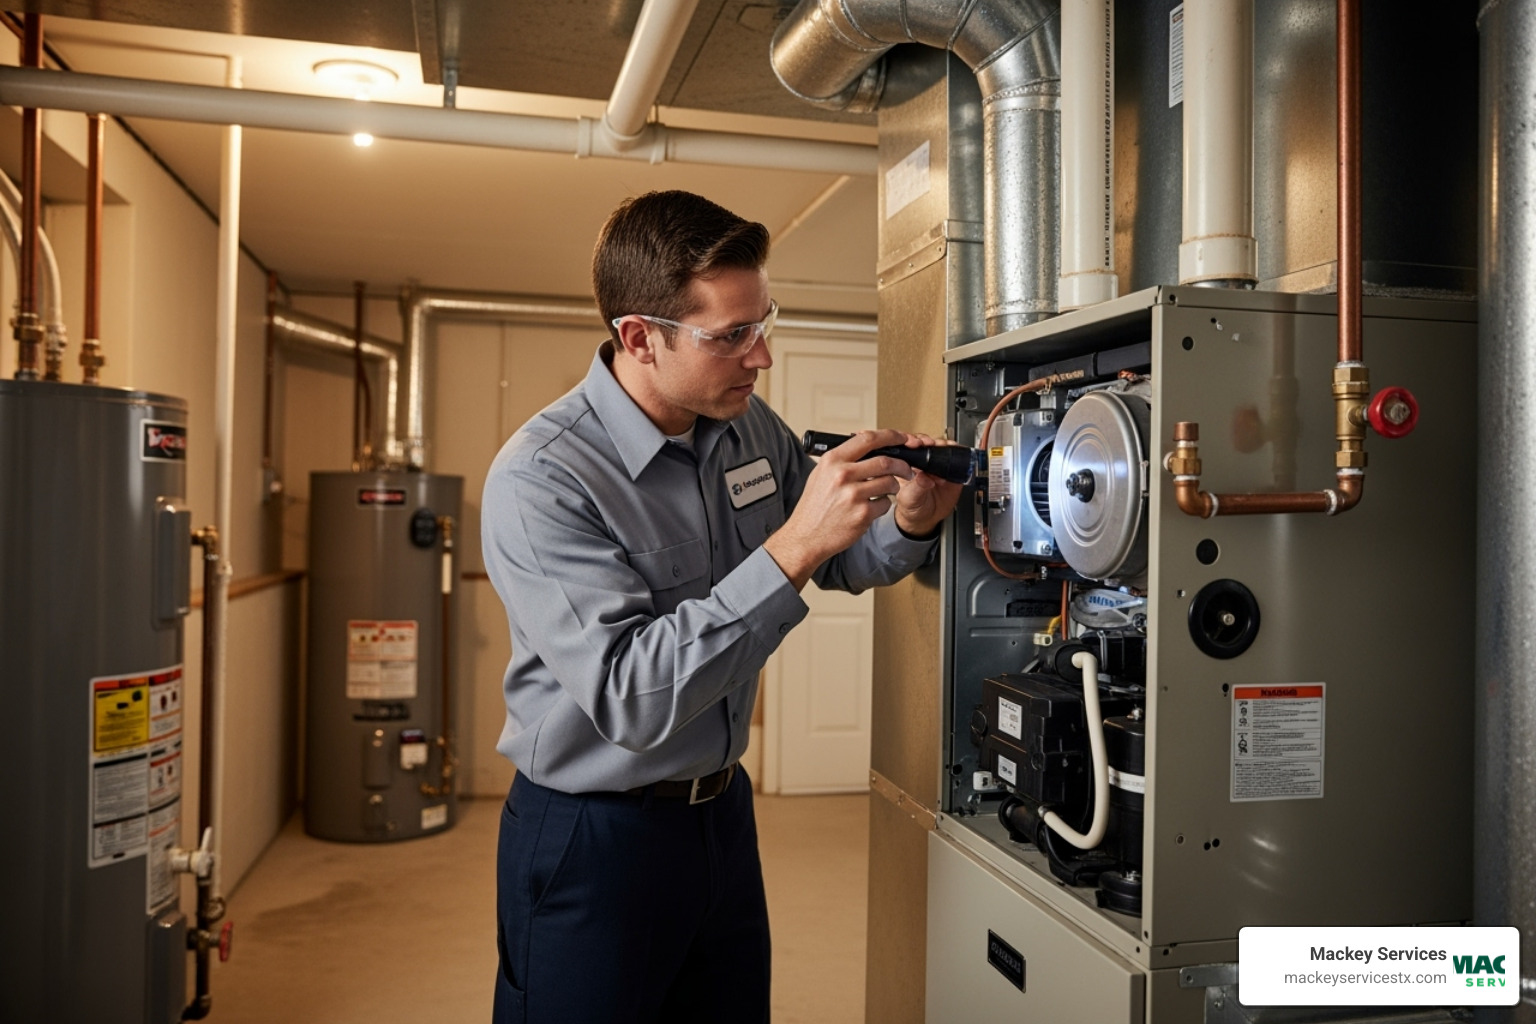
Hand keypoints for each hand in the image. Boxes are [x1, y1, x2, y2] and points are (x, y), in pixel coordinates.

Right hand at [765, 429, 916, 589]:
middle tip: (906, 469)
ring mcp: (853, 495)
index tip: (902, 438)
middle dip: (901, 465)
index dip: (891, 436)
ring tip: (888, 489)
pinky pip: (886, 503)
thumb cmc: (813, 507)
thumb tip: (868, 446)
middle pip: (886, 461)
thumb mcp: (821, 474)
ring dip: (894, 485)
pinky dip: (884, 504)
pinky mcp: (862, 514)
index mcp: (832, 460)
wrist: (805, 537)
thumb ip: (842, 460)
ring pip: (890, 482)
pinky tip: (873, 507)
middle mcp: (842, 475)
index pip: (868, 439)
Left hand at [891, 433, 963, 536]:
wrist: (925, 519)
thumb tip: (924, 478)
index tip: (917, 444)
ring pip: (940, 447)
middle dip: (930, 441)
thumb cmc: (911, 507)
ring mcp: (936, 464)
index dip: (912, 441)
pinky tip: (957, 458)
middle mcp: (920, 461)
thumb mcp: (910, 499)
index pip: (907, 445)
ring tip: (945, 451)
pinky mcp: (950, 470)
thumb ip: (916, 488)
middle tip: (933, 445)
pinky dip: (958, 455)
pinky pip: (955, 458)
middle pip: (925, 442)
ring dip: (944, 446)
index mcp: (905, 464)